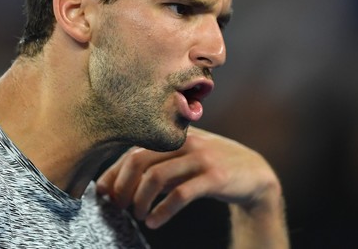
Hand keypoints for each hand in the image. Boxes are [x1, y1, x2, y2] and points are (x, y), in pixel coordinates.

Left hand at [96, 127, 288, 247]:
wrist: (255, 173)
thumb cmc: (210, 167)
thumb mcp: (184, 159)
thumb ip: (157, 164)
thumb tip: (117, 182)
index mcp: (174, 135)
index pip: (134, 149)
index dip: (114, 172)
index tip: (103, 192)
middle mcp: (185, 141)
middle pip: (139, 159)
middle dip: (122, 186)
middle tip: (118, 206)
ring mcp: (201, 158)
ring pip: (156, 177)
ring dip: (140, 200)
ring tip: (138, 216)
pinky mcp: (215, 177)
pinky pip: (181, 195)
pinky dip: (162, 211)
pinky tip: (154, 222)